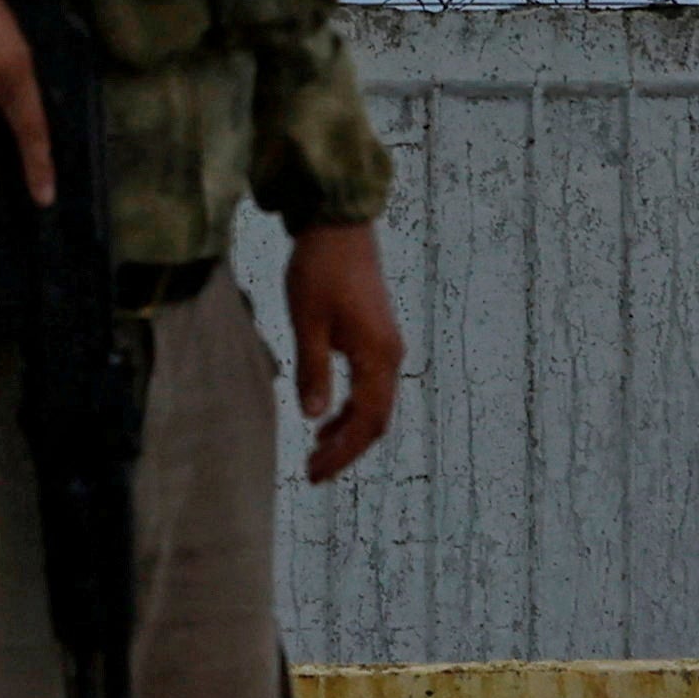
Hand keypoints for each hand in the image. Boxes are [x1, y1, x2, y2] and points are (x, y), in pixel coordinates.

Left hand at [284, 224, 401, 482]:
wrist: (340, 224)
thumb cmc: (320, 269)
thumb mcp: (307, 321)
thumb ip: (313, 370)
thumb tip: (312, 417)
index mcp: (377, 355)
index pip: (364, 421)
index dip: (341, 453)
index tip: (313, 473)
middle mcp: (390, 356)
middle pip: (376, 420)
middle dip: (346, 450)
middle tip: (313, 472)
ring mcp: (387, 346)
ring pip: (376, 405)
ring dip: (349, 431)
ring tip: (317, 450)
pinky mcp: (378, 336)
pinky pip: (373, 386)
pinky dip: (353, 409)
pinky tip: (327, 416)